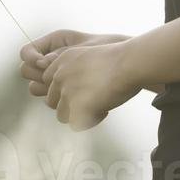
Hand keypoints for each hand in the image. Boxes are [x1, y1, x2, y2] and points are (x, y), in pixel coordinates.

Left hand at [18, 29, 138, 130]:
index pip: (50, 84)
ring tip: (99, 105)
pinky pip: (76, 125)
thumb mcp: (88, 54)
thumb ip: (75, 69)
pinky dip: (90, 121)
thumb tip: (74, 87)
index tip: (82, 89)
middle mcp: (60, 76)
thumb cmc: (119, 59)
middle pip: (52, 101)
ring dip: (78, 114)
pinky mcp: (77, 108)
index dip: (65, 90)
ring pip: (62, 115)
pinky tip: (104, 110)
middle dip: (70, 104)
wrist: (129, 64)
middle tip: (92, 99)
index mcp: (63, 61)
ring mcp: (67, 93)